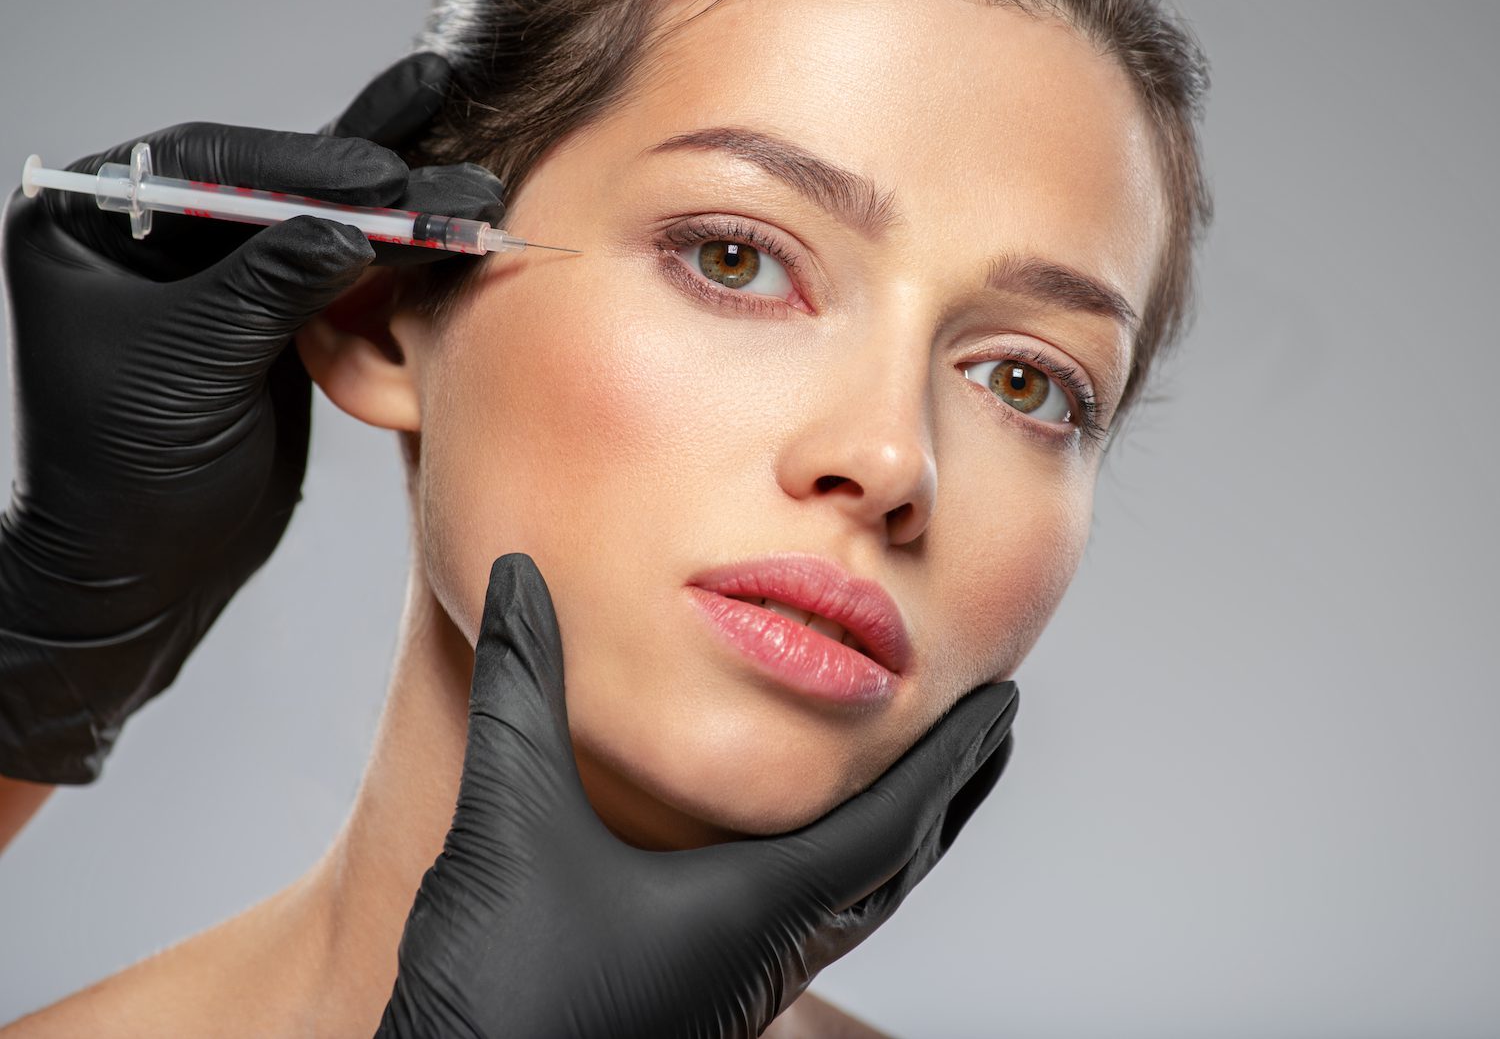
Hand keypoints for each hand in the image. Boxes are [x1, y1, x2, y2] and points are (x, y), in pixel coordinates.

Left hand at [0, 53, 499, 783]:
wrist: (145, 569)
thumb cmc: (126, 475)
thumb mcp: (192, 364)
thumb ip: (268, 284)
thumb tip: (355, 227)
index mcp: (90, 223)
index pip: (208, 166)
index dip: (301, 167)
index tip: (381, 179)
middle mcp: (154, 231)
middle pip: (275, 180)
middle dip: (366, 182)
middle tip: (446, 179)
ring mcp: (219, 271)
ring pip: (318, 215)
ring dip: (399, 204)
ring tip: (475, 184)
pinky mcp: (273, 312)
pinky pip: (339, 264)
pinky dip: (396, 248)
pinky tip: (447, 211)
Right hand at [378, 553, 1018, 1038]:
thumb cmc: (498, 982)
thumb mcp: (510, 813)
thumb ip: (523, 684)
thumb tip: (521, 573)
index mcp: (760, 904)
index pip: (895, 818)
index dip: (952, 754)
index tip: (1007, 703)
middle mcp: (771, 951)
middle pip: (899, 864)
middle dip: (950, 790)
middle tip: (992, 732)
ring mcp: (744, 986)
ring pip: (861, 905)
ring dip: (905, 836)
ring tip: (923, 787)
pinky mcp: (710, 1003)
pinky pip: (817, 929)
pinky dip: (848, 875)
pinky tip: (810, 862)